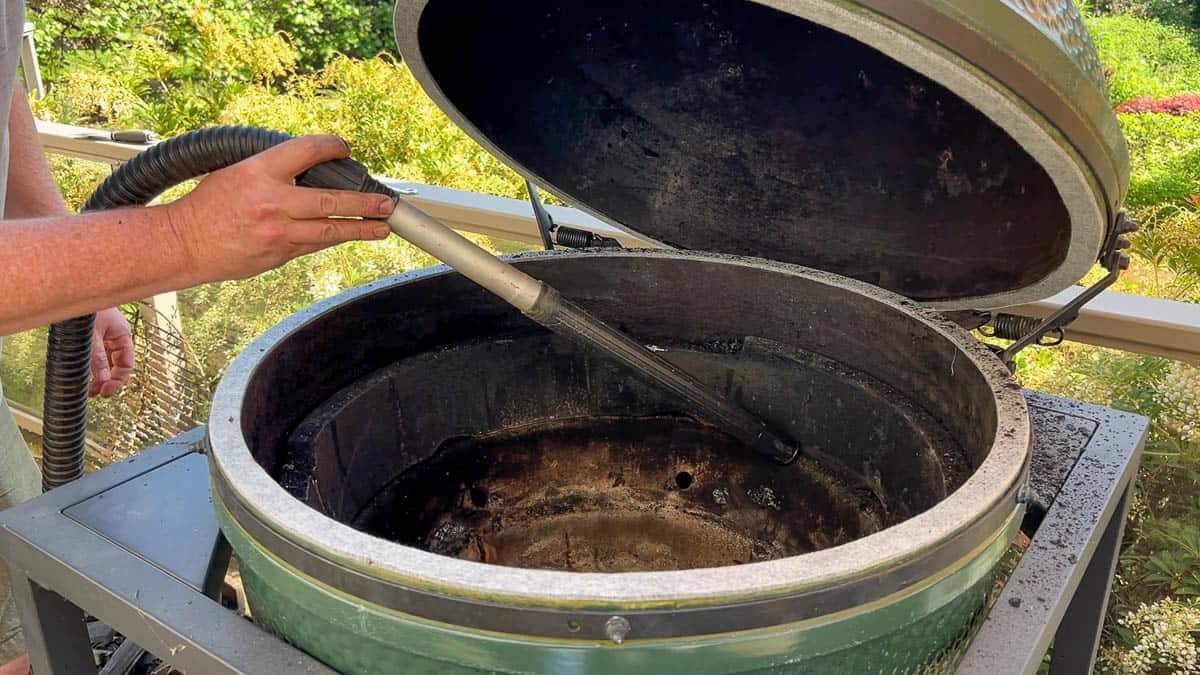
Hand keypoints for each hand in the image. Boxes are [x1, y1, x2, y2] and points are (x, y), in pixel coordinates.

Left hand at [90, 307, 134, 397]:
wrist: (74, 288)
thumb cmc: (86, 307)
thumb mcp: (91, 338)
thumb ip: (97, 360)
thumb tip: (102, 381)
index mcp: (123, 335)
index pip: (127, 364)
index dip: (118, 380)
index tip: (106, 391)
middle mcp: (116, 337)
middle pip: (117, 365)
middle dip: (107, 380)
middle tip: (95, 393)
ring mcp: (105, 335)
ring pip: (106, 361)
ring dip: (99, 374)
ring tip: (88, 387)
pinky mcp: (93, 334)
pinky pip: (97, 354)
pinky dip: (92, 365)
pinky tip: (84, 373)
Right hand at [165, 135, 394, 284]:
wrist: (183, 243)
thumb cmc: (207, 205)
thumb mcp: (236, 171)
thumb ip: (274, 170)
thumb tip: (311, 168)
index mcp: (259, 171)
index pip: (307, 151)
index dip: (332, 147)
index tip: (345, 149)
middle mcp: (272, 202)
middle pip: (332, 200)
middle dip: (365, 202)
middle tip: (386, 204)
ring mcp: (277, 233)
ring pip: (330, 231)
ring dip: (361, 229)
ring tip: (382, 228)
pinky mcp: (278, 256)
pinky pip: (314, 246)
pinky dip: (333, 240)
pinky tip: (348, 236)